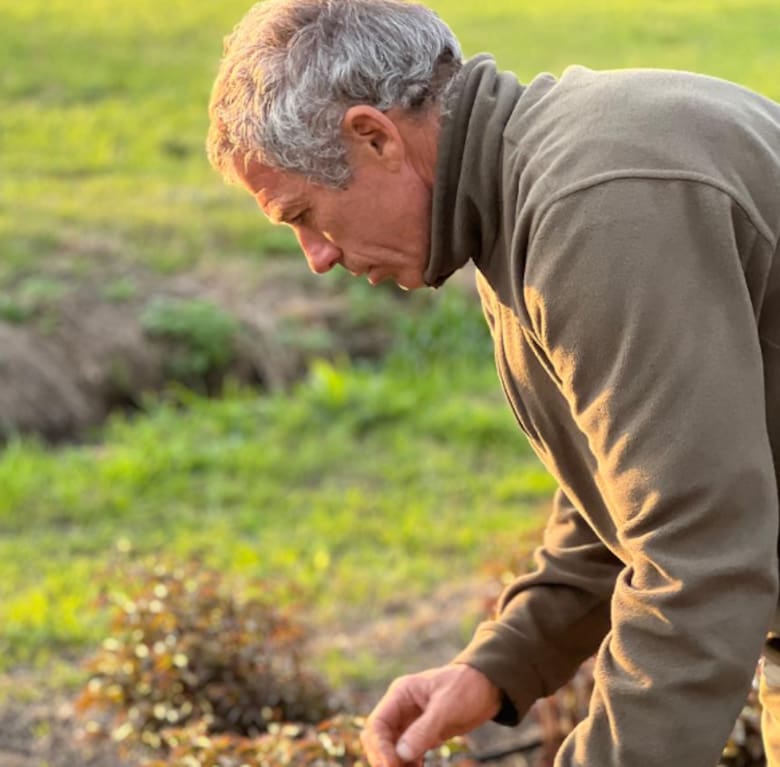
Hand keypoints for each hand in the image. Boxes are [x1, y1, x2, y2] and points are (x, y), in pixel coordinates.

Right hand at [360, 663, 501, 766]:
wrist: (489, 686)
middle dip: (384, 759)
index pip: (378, 724)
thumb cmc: (467, 687)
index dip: (380, 748)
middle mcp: (401, 708)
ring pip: (392, 749)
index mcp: (401, 694)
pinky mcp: (422, 734)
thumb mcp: (446, 708)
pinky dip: (409, 766)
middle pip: (380, 739)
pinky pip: (408, 754)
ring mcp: (410, 722)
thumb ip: (424, 730)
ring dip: (396, 764)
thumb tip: (401, 754)